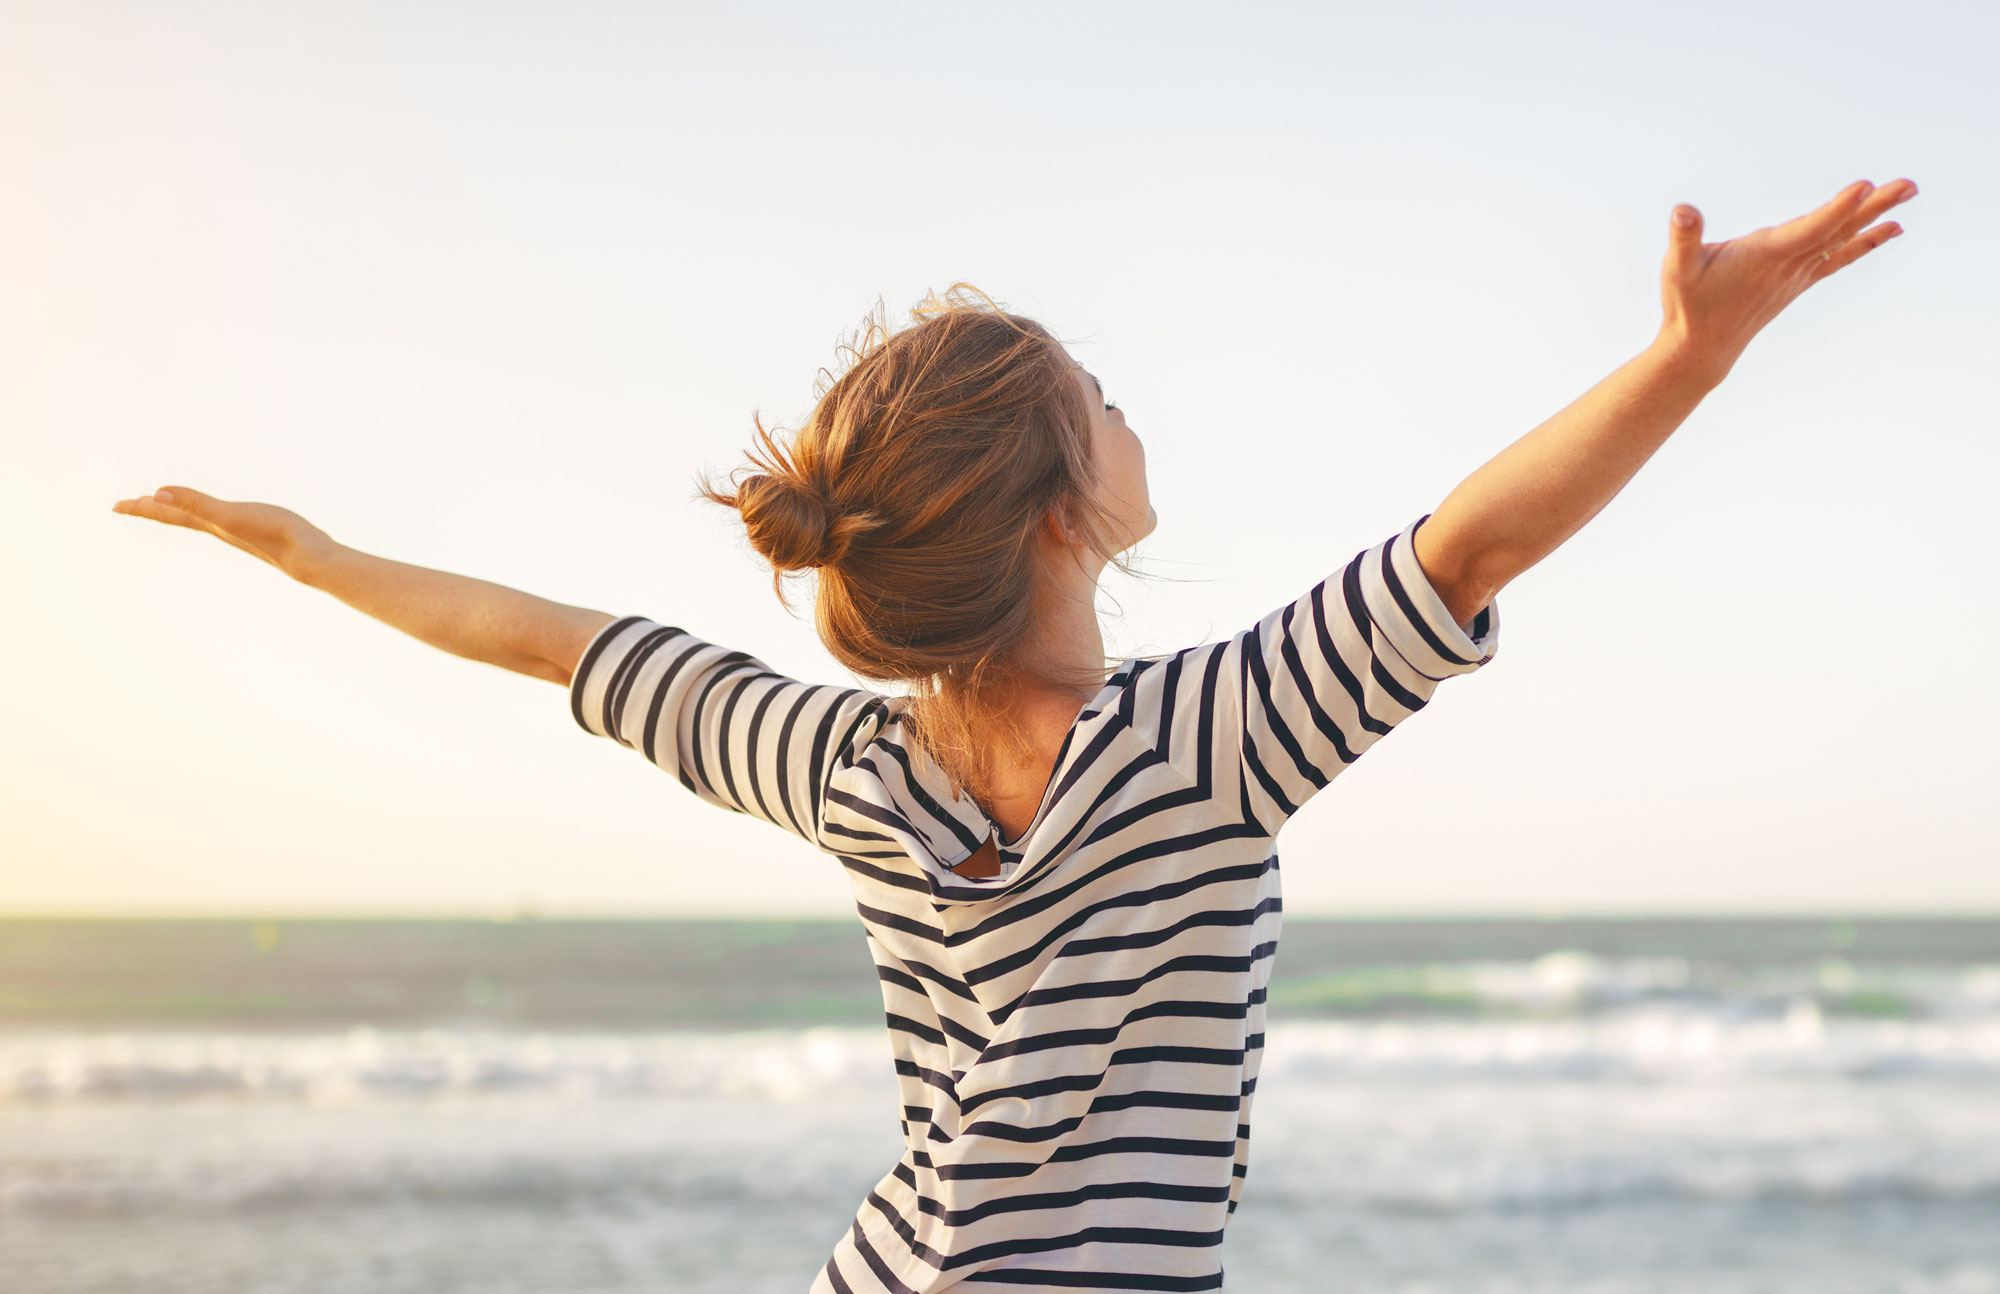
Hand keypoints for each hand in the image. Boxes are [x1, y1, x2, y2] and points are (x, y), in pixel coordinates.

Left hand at [110, 486, 336, 577]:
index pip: (167, 513)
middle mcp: (218, 528)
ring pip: (198, 519)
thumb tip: (155, 494)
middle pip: (177, 517)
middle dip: (152, 510)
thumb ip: (194, 503)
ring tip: (167, 507)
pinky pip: (220, 519)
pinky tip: (216, 516)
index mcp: (209, 523)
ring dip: (179, 513)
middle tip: (128, 505)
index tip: (116, 506)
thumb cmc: (272, 534)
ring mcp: (236, 530)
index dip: (142, 508)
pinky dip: (208, 514)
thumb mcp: (228, 515)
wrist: (309, 558)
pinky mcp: (255, 528)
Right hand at [1659, 177, 1917, 378]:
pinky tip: (1892, 229)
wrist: (1702, 347)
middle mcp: (1789, 265)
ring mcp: (1798, 273)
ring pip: (1843, 238)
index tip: (1866, 187)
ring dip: (1877, 215)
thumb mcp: (1676, 269)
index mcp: (1763, 256)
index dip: (1836, 209)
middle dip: (1873, 206)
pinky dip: (1867, 241)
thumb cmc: (1688, 304)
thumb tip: (1682, 212)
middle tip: (1909, 186)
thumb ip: (1683, 238)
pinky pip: (1840, 256)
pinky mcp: (1799, 279)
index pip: (1808, 230)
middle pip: (1838, 230)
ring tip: (1908, 192)